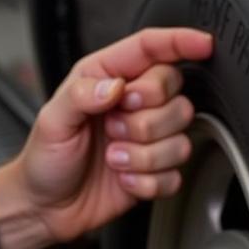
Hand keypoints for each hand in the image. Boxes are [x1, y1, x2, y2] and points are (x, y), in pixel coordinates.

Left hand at [0, 27, 213, 248]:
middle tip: (112, 130)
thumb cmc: (44, 160)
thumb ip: (81, 95)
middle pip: (176, 94)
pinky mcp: (154, 171)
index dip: (180, 41)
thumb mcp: (52, 121)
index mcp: (108, 77)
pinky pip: (174, 174)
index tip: (203, 43)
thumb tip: (115, 86)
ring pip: (180, 138)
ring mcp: (147, 139)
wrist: (45, 207)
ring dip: (144, 155)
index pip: (151, 49)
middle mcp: (132, 104)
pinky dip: (146, 182)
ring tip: (113, 159)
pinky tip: (123, 178)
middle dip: (145, 119)